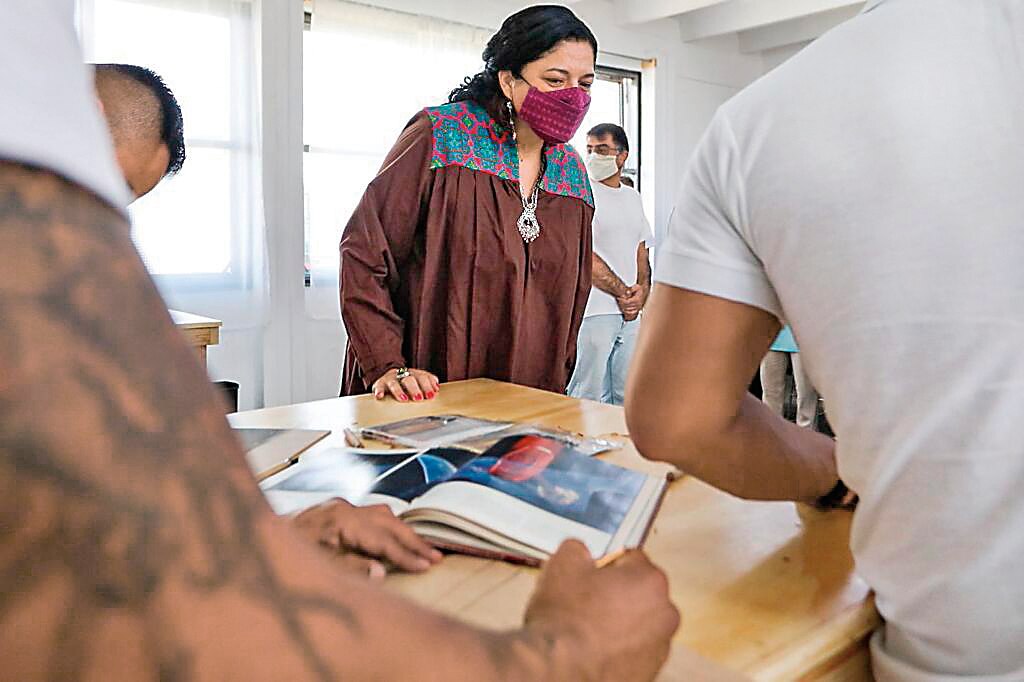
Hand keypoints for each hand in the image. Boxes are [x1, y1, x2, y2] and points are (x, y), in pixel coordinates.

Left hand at [292, 499, 442, 578]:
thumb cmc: (283, 554)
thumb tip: (381, 571)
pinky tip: (394, 538)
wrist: (253, 538)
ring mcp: (338, 507)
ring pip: (381, 514)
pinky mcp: (334, 511)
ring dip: (402, 532)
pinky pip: (369, 515)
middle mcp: (342, 509)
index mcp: (339, 520)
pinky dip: (386, 527)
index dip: (406, 554)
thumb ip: (351, 568)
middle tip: (435, 557)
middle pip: (388, 522)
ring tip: (421, 548)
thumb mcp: (316, 567)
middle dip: (413, 541)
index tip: (427, 565)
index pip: (382, 540)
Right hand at [371, 367, 439, 401]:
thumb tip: (436, 388)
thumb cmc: (405, 383)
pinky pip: (378, 387)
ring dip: (399, 391)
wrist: (386, 376)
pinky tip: (380, 396)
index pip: (423, 376)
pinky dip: (379, 391)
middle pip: (409, 379)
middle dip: (415, 388)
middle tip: (420, 398)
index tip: (432, 395)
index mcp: (414, 374)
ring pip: (394, 383)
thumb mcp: (418, 381)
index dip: (428, 385)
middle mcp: (402, 374)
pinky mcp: (379, 384)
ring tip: (404, 399)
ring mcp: (390, 379)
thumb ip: (428, 383)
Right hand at [522, 540, 679, 680]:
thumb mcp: (562, 564)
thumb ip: (578, 548)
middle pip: (640, 591)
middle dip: (617, 594)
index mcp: (650, 580)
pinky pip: (634, 650)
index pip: (631, 558)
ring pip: (639, 623)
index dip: (605, 564)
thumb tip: (580, 552)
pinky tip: (594, 649)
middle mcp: (665, 613)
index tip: (591, 574)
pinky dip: (619, 648)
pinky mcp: (649, 673)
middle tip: (587, 601)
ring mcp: (660, 647)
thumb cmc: (566, 620)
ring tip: (587, 629)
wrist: (560, 671)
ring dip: (619, 623)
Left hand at [617, 285, 644, 320]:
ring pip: (628, 310)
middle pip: (626, 306)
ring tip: (620, 303)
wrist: (643, 291)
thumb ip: (631, 289)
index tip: (619, 298)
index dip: (622, 300)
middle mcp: (638, 304)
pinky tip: (624, 309)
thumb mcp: (636, 286)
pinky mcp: (637, 309)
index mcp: (637, 299)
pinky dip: (626, 311)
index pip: (627, 302)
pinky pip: (631, 312)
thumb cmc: (639, 289)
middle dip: (621, 303)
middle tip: (619, 299)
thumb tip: (627, 292)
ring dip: (623, 307)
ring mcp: (638, 307)